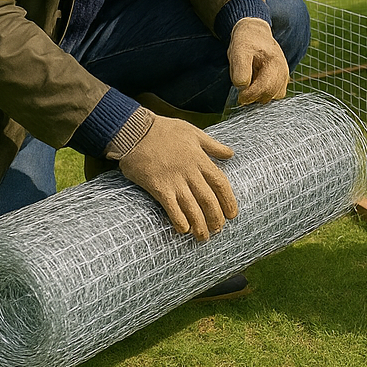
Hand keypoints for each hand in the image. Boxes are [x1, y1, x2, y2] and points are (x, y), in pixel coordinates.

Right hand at [118, 112, 238, 240]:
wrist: (135, 131)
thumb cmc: (164, 130)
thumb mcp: (193, 132)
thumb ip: (213, 145)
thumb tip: (231, 154)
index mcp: (200, 159)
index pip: (221, 183)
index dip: (228, 201)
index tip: (232, 214)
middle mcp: (190, 172)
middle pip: (208, 199)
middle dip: (215, 217)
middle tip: (218, 229)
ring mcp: (174, 180)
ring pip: (192, 207)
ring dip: (199, 224)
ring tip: (203, 237)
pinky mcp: (158, 187)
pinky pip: (171, 208)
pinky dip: (179, 220)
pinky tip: (183, 230)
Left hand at [229, 17, 289, 104]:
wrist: (255, 34)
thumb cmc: (246, 43)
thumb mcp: (238, 52)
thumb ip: (240, 71)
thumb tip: (243, 88)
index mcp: (274, 63)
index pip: (265, 87)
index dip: (250, 95)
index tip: (239, 95)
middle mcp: (283, 71)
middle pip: (270, 95)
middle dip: (254, 97)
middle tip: (242, 92)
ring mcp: (284, 76)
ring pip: (272, 97)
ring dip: (259, 95)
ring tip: (250, 84)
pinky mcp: (282, 81)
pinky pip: (274, 95)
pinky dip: (264, 94)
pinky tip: (256, 85)